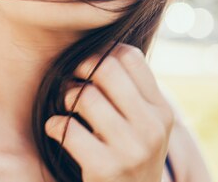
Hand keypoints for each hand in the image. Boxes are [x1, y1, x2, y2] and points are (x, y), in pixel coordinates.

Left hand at [44, 43, 174, 181]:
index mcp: (162, 112)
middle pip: (106, 68)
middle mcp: (151, 128)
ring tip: (68, 106)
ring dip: (67, 97)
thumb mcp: (147, 127)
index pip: (131, 57)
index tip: (92, 65)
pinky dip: (55, 125)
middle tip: (74, 79)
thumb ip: (134, 94)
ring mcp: (130, 150)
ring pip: (86, 96)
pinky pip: (67, 128)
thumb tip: (107, 48)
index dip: (105, 52)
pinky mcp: (104, 168)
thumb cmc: (132, 158)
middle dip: (82, 68)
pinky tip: (57, 130)